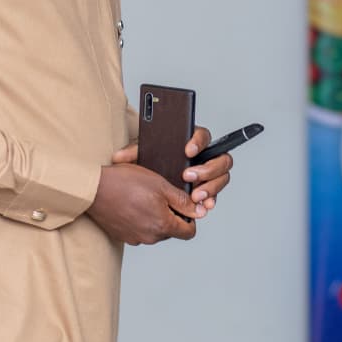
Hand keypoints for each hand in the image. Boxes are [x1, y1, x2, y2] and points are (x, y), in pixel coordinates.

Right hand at [88, 162, 199, 245]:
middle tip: (159, 195)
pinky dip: (139, 219)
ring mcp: (135, 238)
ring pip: (155, 231)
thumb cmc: (125, 183)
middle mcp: (150, 237)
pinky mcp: (123, 236)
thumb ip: (183, 201)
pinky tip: (131, 204)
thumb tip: (201, 211)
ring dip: (154, 217)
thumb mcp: (160, 185)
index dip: (191, 218)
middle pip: (172, 231)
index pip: (189, 232)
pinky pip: (139, 230)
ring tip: (143, 197)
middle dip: (171, 215)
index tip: (183, 204)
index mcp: (163, 226)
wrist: (92, 189)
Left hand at [107, 132, 233, 211]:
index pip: (203, 136)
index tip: (188, 151)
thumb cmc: (149, 162)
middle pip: (220, 159)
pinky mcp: (206, 190)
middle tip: (189, 177)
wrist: (148, 182)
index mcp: (191, 142)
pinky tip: (203, 206)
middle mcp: (204, 157)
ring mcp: (208, 175)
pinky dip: (211, 199)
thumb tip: (119, 157)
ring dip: (212, 187)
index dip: (198, 142)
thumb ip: (133, 152)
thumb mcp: (142, 155)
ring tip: (196, 196)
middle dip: (208, 169)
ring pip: (222, 177)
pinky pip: (215, 194)